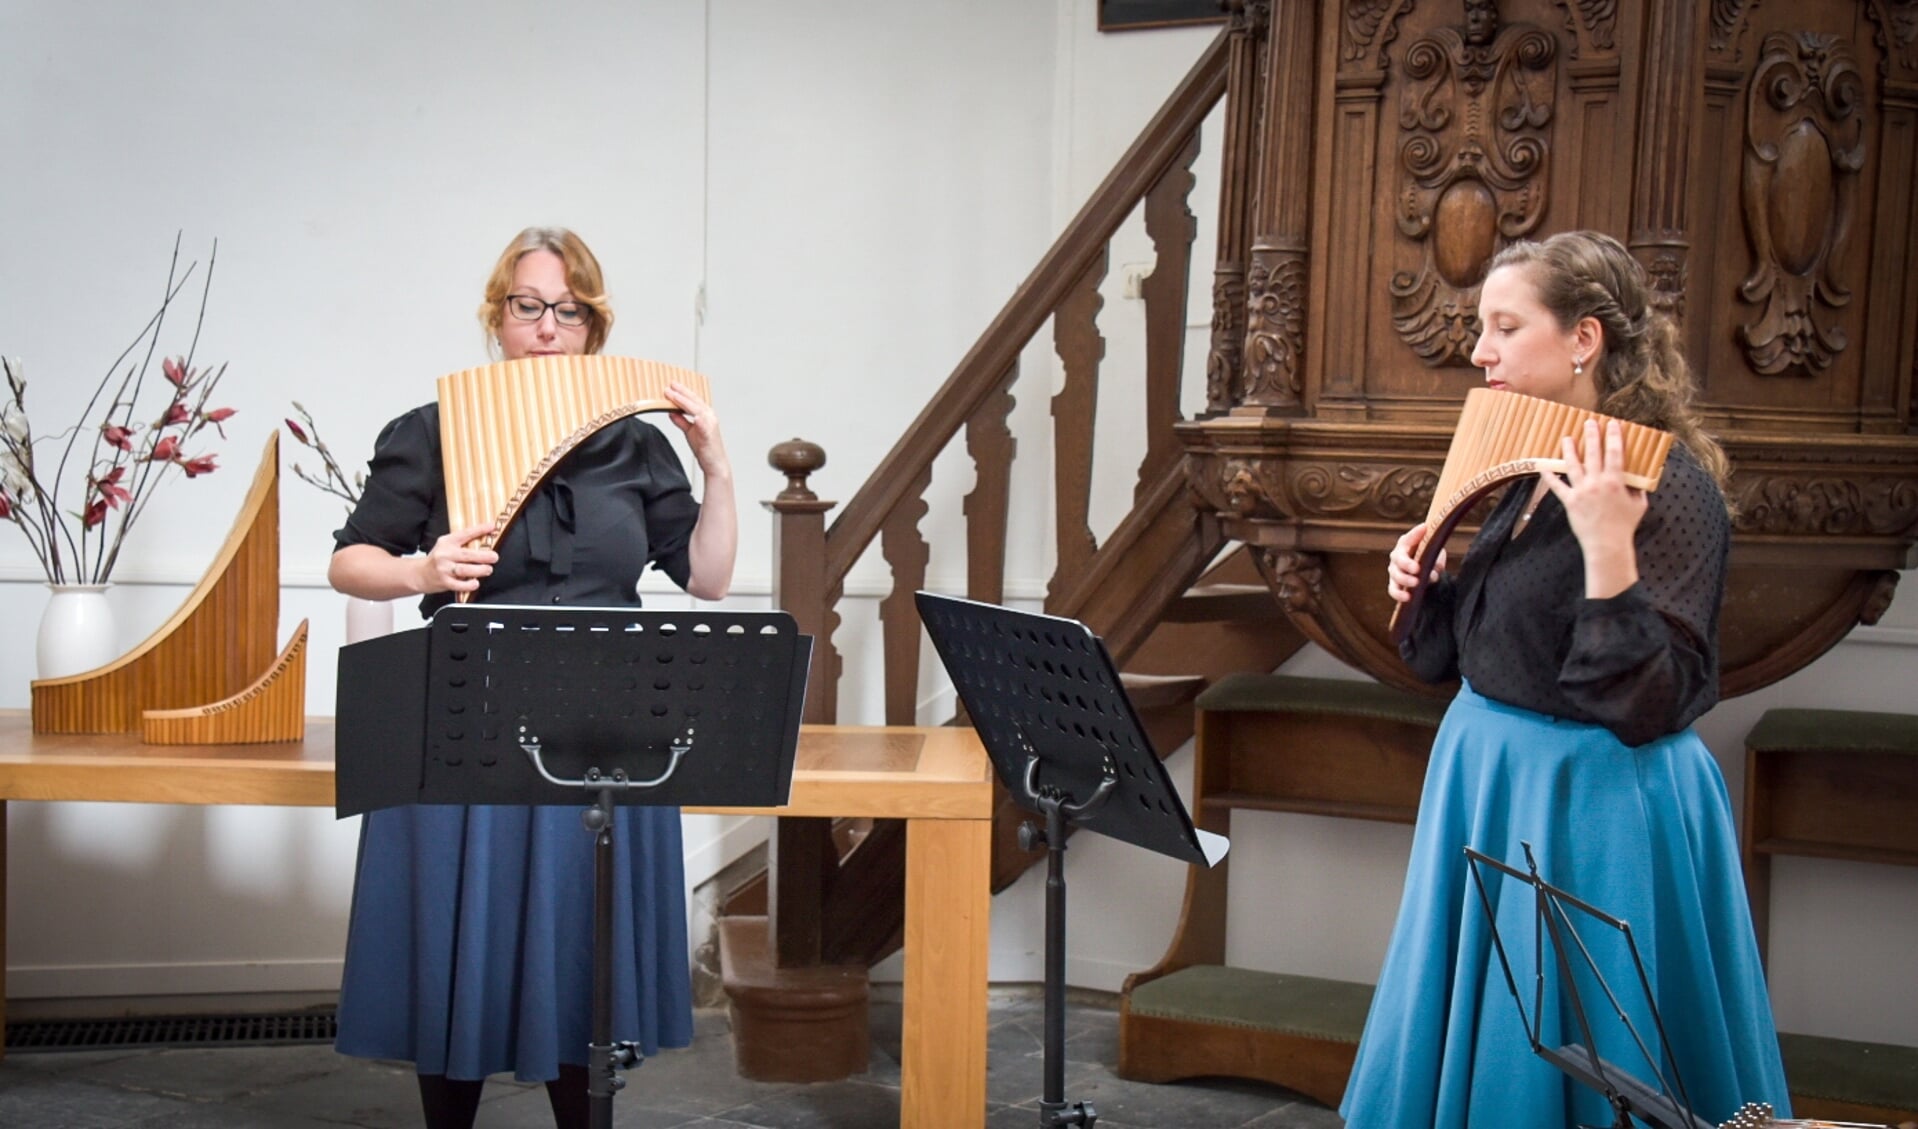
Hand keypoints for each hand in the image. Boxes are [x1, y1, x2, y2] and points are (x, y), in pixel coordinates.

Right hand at [419, 522, 497, 594]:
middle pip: (467, 554)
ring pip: (464, 570)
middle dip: (483, 556)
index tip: (492, 526)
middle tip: (494, 557)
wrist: (420, 574)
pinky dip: (469, 585)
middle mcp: (445, 554)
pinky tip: (475, 583)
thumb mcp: (446, 545)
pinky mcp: (444, 582)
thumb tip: (485, 540)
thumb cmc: (438, 559)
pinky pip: (459, 585)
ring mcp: (444, 569)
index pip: (465, 534)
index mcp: (447, 542)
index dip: (480, 530)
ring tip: (488, 569)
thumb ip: (462, 543)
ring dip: (479, 570)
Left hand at [665, 382, 730, 477]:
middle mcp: (709, 416)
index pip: (693, 400)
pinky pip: (703, 425)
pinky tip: (690, 413)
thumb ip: (681, 421)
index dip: (683, 392)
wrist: (715, 464)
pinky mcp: (709, 435)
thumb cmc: (705, 448)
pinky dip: (698, 419)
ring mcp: (710, 425)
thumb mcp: (689, 432)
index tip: (671, 385)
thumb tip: (671, 412)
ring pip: (697, 409)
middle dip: (682, 392)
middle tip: (670, 385)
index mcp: (705, 414)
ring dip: (684, 401)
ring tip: (673, 394)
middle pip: (694, 401)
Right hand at [1386, 523, 1446, 604]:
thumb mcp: (1436, 553)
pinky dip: (1398, 594)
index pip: (1408, 539)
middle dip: (1407, 564)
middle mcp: (1397, 557)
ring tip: (1416, 583)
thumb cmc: (1430, 557)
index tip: (1424, 530)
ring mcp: (1394, 571)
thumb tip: (1432, 573)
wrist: (1426, 570)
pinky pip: (1393, 590)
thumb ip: (1434, 561)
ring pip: (1395, 575)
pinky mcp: (1394, 585)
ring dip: (1405, 579)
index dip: (1415, 535)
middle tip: (1417, 569)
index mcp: (1406, 544)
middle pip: (1399, 559)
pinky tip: (1407, 598)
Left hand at [1543, 419, 1645, 597]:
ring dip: (1569, 450)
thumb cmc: (1625, 525)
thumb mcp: (1638, 504)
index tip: (1611, 423)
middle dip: (1591, 436)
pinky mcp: (1569, 501)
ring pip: (1573, 466)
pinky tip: (1543, 466)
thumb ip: (1638, 489)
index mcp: (1615, 481)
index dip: (1613, 436)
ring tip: (1567, 438)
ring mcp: (1581, 491)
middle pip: (1593, 454)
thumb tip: (1639, 478)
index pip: (1614, 453)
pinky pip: (1557, 487)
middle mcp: (1597, 483)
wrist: (1607, 544)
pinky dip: (1549, 477)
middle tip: (1589, 422)